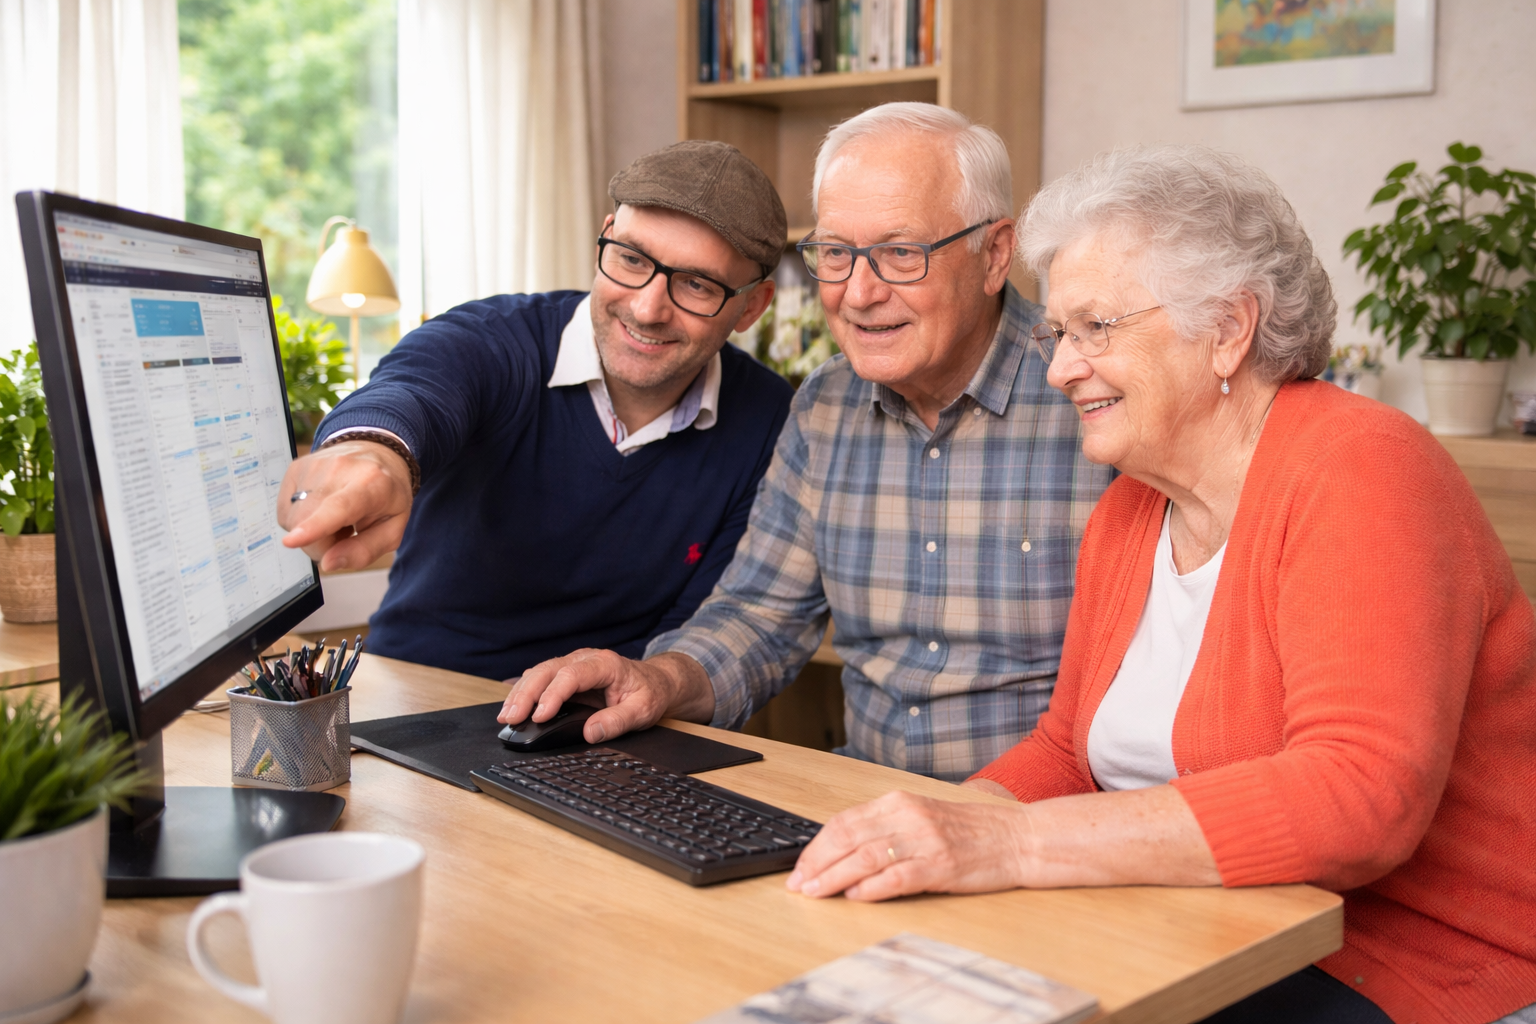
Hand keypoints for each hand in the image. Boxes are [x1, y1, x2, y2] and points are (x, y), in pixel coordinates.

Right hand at [277, 440, 413, 571]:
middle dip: (321, 544)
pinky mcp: (294, 468)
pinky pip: (285, 511)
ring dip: (311, 531)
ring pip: (293, 520)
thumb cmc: (387, 494)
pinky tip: (320, 509)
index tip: (291, 541)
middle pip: (308, 522)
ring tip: (335, 518)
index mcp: (371, 484)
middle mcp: (338, 469)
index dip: (314, 527)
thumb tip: (328, 563)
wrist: (377, 452)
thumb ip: (364, 551)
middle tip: (345, 534)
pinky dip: (301, 519)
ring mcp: (312, 466)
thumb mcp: (392, 528)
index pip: (338, 507)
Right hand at [498, 650, 715, 744]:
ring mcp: (572, 664)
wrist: (655, 681)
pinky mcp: (565, 674)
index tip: (540, 716)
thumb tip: (591, 733)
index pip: (572, 675)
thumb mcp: (642, 711)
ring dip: (520, 692)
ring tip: (505, 715)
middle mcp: (584, 659)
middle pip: (548, 670)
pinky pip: (540, 678)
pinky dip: (524, 691)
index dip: (553, 695)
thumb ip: (618, 721)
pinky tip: (512, 707)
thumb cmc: (649, 693)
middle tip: (511, 718)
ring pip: (539, 672)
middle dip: (526, 693)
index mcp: (605, 664)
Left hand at [785, 789, 1035, 901]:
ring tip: (815, 892)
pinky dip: (871, 887)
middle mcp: (908, 816)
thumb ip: (886, 829)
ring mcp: (924, 840)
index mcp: (899, 802)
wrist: (1018, 837)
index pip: (844, 821)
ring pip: (865, 856)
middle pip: (847, 837)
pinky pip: (897, 876)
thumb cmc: (970, 832)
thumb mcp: (922, 818)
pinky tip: (855, 896)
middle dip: (816, 863)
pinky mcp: (941, 865)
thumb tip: (843, 853)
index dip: (816, 846)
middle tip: (797, 884)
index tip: (799, 866)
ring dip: (834, 877)